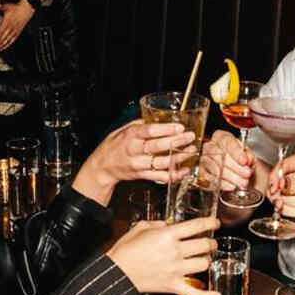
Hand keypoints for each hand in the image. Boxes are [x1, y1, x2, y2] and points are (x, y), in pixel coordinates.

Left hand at [0, 0, 42, 50]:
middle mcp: (10, 28)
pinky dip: (8, 44)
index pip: (0, 33)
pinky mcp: (18, 32)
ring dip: (1, 45)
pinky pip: (12, 40)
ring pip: (7, 40)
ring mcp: (14, 31)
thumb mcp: (6, 6)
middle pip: (2, 38)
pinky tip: (4, 47)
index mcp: (7, 22)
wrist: (26, 9)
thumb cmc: (17, 8)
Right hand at [74, 119, 196, 204]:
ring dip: (179, 157)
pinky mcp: (142, 175)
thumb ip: (140, 124)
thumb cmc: (113, 146)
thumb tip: (158, 117)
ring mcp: (138, 165)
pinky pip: (160, 177)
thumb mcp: (122, 130)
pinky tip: (184, 170)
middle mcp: (134, 150)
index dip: (166, 129)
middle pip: (158, 146)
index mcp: (130, 136)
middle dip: (177, 141)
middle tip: (190, 137)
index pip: (149, 131)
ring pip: (162, 162)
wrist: (102, 167)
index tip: (180, 127)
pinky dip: (174, 174)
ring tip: (192, 151)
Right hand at [106, 218, 220, 294]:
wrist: (117, 272)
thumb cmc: (126, 249)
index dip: (210, 223)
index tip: (215, 223)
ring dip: (206, 260)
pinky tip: (217, 294)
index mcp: (168, 235)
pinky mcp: (173, 285)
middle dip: (211, 243)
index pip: (197, 226)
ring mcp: (176, 270)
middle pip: (205, 246)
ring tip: (204, 258)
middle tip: (210, 243)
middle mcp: (175, 252)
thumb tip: (167, 225)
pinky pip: (195, 293)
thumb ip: (157, 224)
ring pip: (204, 265)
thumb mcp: (140, 227)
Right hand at [202, 130, 253, 191]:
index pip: (226, 141)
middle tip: (246, 173)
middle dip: (234, 166)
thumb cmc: (240, 160)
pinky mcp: (201, 174)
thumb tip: (247, 159)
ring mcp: (203, 160)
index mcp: (221, 137)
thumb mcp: (248, 155)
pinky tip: (232, 186)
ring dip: (230, 177)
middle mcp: (209, 146)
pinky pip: (208, 179)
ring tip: (242, 182)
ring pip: (213, 168)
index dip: (236, 152)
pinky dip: (222, 184)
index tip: (244, 161)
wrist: (238, 173)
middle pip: (218, 154)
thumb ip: (248, 155)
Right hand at [268, 150, 294, 224]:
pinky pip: (281, 206)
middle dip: (284, 194)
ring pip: (276, 195)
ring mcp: (291, 187)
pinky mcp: (290, 200)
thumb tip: (281, 184)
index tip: (276, 187)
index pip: (282, 165)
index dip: (276, 176)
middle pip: (275, 181)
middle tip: (291, 199)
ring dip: (291, 203)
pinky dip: (290, 210)